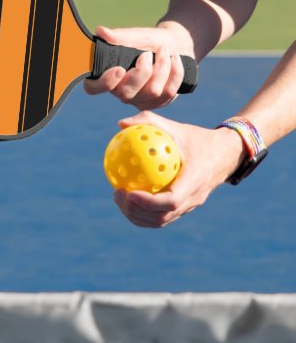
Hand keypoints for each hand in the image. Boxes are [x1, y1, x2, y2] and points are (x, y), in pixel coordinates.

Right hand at [84, 24, 193, 109]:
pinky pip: (168, 93)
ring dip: (162, 66)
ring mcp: (139, 100)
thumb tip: (100, 31)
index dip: (104, 83)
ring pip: (152, 92)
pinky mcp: (157, 103)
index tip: (119, 69)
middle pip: (126, 94)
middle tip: (147, 54)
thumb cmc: (150, 41)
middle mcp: (120, 91)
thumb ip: (120, 36)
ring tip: (164, 51)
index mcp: (108, 75)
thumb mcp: (137, 35)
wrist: (175, 45)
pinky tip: (175, 60)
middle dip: (142, 72)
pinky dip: (175, 72)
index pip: (93, 88)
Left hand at [112, 111, 246, 227]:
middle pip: (162, 217)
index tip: (128, 192)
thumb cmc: (197, 138)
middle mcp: (194, 198)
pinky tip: (128, 197)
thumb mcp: (176, 127)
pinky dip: (143, 213)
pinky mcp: (185, 208)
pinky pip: (162, 216)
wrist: (225, 154)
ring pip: (161, 221)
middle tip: (117, 194)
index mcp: (195, 180)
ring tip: (118, 198)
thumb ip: (149, 122)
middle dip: (136, 211)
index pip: (171, 200)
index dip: (148, 202)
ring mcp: (190, 206)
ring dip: (137, 215)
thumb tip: (121, 124)